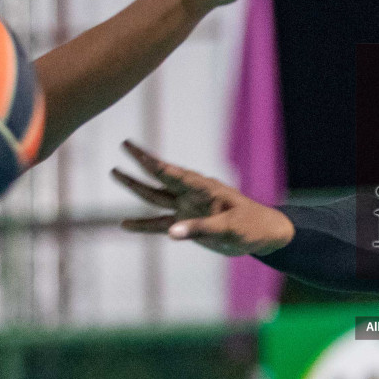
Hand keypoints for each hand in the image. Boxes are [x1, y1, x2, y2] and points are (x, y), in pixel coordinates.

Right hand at [113, 141, 294, 255]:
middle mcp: (192, 195)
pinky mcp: (187, 225)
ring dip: (136, 186)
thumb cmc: (251, 226)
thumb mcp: (230, 228)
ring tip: (115, 172)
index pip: (175, 174)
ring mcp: (187, 209)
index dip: (155, 163)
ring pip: (155, 196)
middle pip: (161, 177)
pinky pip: (159, 224)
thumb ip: (200, 229)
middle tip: (124, 144)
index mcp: (204, 189)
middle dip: (142, 162)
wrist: (263, 234)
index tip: (137, 151)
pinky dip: (143, 225)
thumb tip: (171, 232)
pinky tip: (124, 224)